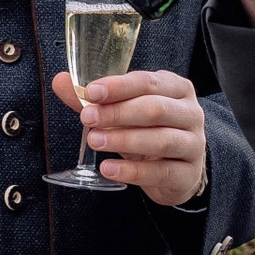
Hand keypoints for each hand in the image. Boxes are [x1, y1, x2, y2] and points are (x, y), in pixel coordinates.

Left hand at [52, 65, 207, 206]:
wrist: (176, 170)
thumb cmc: (149, 131)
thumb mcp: (125, 112)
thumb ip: (96, 99)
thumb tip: (61, 81)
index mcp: (176, 89)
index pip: (148, 82)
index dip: (118, 86)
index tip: (90, 92)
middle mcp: (190, 113)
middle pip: (156, 109)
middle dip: (118, 113)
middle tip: (87, 118)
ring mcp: (193, 144)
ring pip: (161, 140)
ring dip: (124, 140)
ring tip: (94, 141)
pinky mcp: (188, 174)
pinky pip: (161, 172)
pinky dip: (132, 172)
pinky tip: (109, 169)